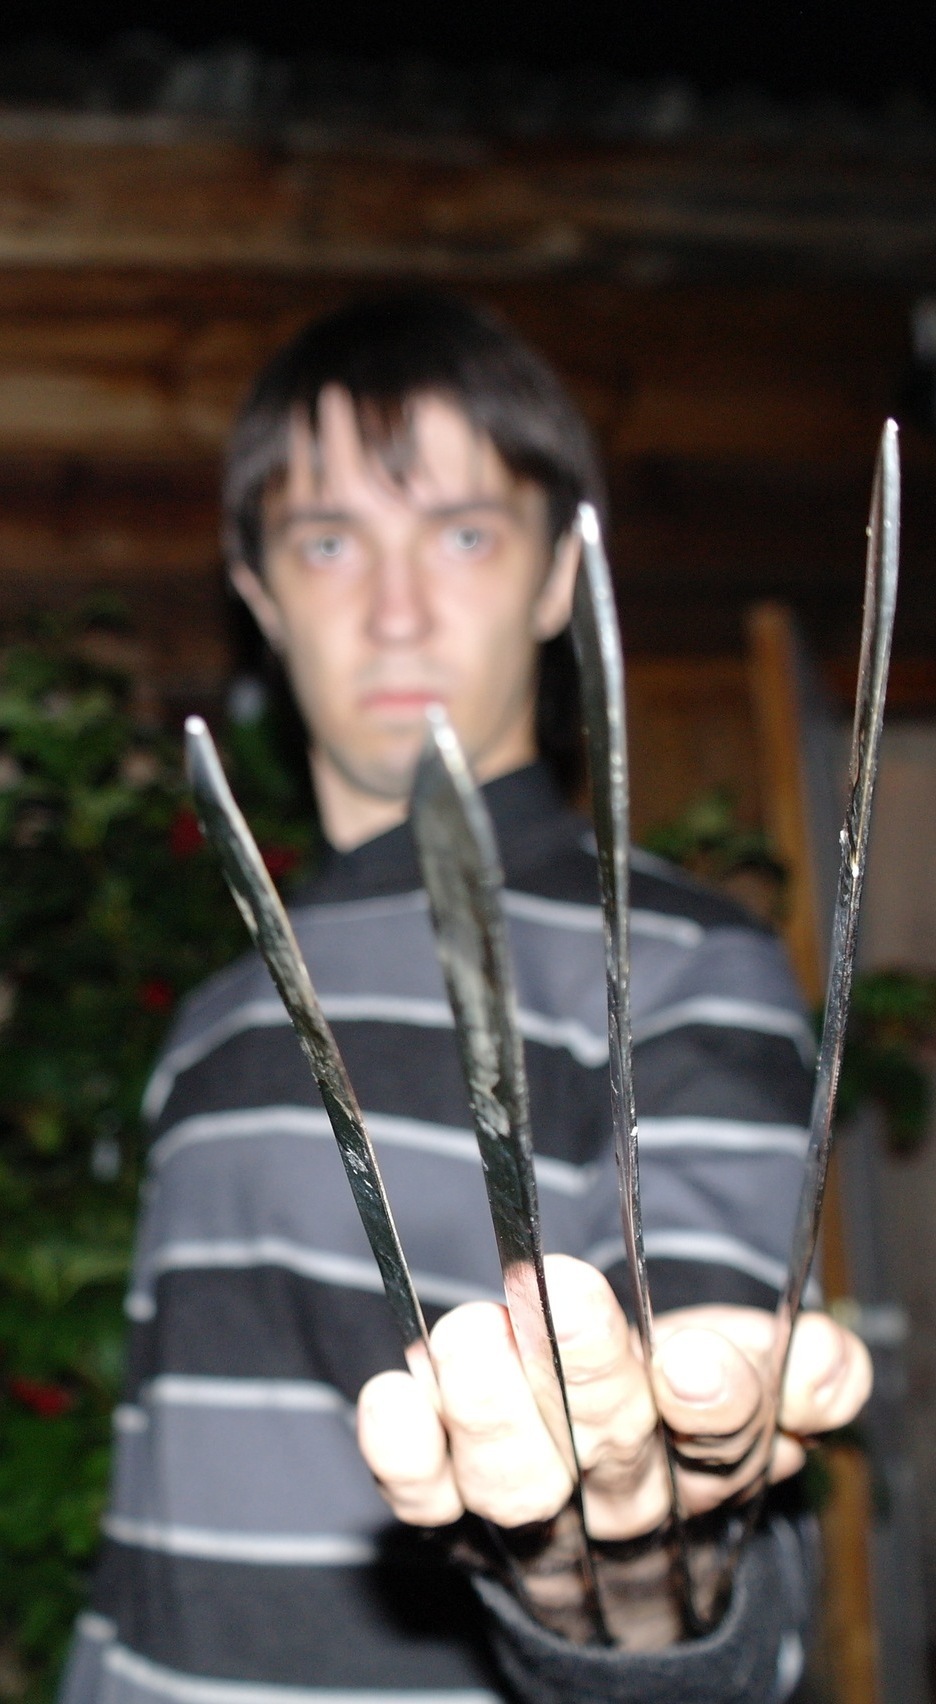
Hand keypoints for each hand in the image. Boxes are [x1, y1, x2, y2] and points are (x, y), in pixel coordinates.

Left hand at [357, 1254, 871, 1538]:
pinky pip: (423, 1501)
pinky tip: (397, 1391)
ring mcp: (533, 1512)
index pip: (723, 1442)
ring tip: (471, 1332)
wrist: (615, 1527)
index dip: (712, 1403)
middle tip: (560, 1292)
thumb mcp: (759, 1376)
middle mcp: (622, 1497)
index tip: (693, 1355)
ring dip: (489, 1406)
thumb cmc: (682, 1405)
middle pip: (612, 1448)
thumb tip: (826, 1361)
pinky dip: (401, 1454)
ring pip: (514, 1481)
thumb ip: (809, 1370)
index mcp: (708, 1461)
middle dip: (586, 1373)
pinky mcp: (451, 1516)